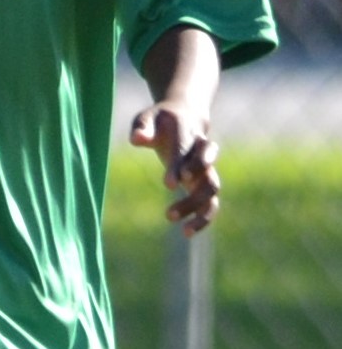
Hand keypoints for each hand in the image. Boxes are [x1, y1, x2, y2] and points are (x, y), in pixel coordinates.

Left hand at [132, 98, 220, 232]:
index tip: (169, 185)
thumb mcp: (147, 117)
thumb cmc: (161, 120)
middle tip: (169, 210)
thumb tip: (136, 139)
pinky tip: (186, 232)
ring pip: (212, 191)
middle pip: (207, 175)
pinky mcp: (205, 181)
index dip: (180, 168)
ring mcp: (207, 168)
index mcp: (189, 135)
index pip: (187, 153)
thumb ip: (142, 127)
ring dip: (196, 208)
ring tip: (170, 219)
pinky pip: (211, 203)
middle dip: (193, 193)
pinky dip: (203, 218)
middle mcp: (203, 153)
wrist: (186, 116)